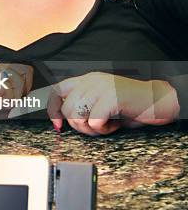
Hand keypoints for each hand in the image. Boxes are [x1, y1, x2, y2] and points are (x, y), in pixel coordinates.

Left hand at [47, 72, 179, 135]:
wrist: (156, 100)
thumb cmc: (130, 104)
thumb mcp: (102, 100)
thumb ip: (84, 104)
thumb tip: (62, 119)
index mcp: (88, 79)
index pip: (58, 89)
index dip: (53, 108)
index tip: (57, 124)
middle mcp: (92, 80)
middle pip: (67, 108)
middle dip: (78, 125)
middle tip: (94, 127)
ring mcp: (101, 88)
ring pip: (77, 115)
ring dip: (90, 129)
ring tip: (105, 125)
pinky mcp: (111, 98)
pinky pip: (94, 121)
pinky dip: (103, 129)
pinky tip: (113, 125)